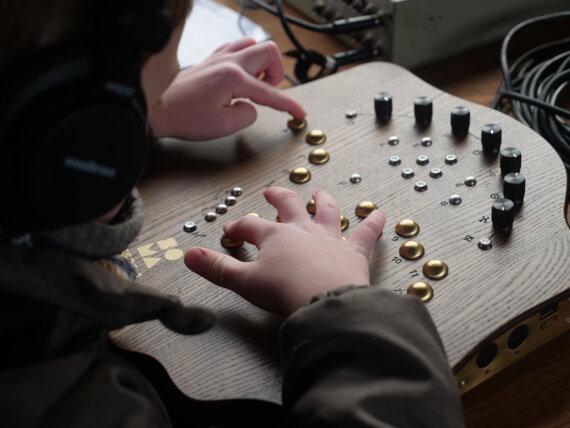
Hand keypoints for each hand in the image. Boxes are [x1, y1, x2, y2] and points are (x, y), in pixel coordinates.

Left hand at [150, 37, 305, 139]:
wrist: (158, 108)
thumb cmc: (184, 117)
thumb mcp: (223, 126)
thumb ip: (247, 116)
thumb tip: (250, 107)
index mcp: (233, 78)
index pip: (270, 92)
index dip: (289, 104)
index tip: (299, 112)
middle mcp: (227, 62)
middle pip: (268, 51)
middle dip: (276, 73)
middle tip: (267, 92)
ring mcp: (218, 57)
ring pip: (253, 45)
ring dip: (261, 64)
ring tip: (253, 85)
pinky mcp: (210, 60)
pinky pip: (237, 49)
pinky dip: (245, 61)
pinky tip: (239, 77)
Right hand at [184, 187, 385, 315]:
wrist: (325, 302)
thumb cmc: (285, 291)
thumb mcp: (244, 282)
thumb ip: (216, 268)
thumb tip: (188, 255)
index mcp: (275, 237)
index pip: (250, 226)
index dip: (238, 227)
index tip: (231, 231)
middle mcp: (303, 230)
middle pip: (288, 206)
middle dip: (278, 198)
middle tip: (271, 194)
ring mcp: (330, 238)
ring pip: (327, 212)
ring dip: (323, 201)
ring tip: (320, 193)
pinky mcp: (354, 252)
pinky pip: (366, 234)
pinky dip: (374, 224)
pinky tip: (380, 214)